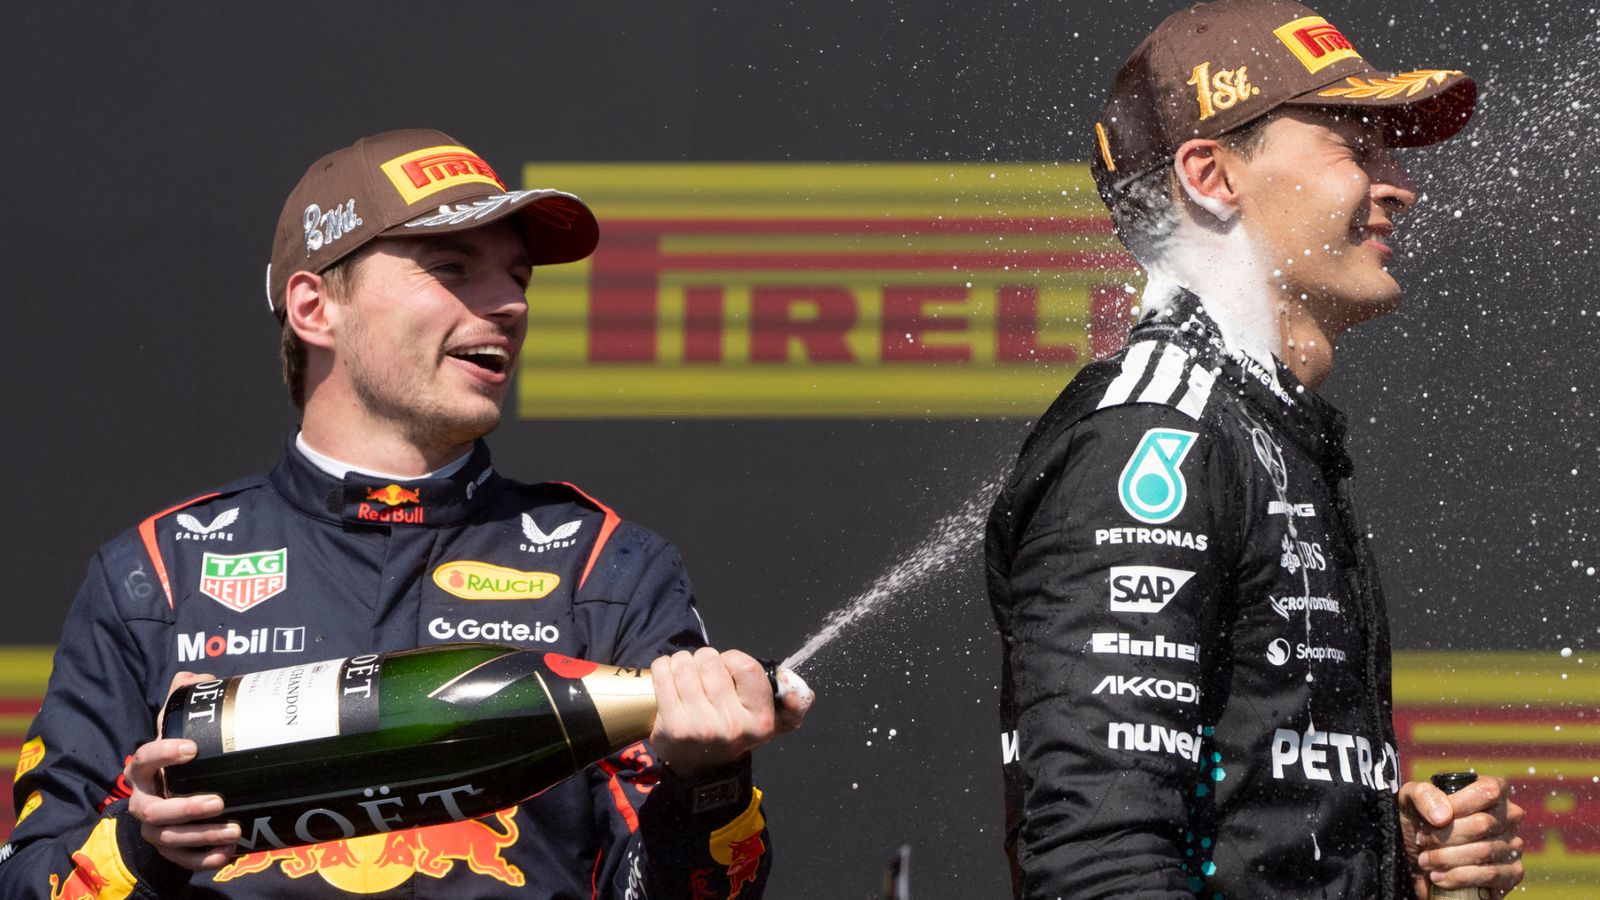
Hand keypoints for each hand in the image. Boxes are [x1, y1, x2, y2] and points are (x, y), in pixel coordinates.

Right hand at [125, 672, 238, 870]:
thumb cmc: (178, 758)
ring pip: (169, 837)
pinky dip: (201, 860)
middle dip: (185, 807)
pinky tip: (225, 855)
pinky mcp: (169, 849)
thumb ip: (184, 701)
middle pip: (153, 810)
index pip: (142, 760)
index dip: (162, 754)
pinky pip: (180, 860)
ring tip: (235, 830)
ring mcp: (154, 828)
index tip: (191, 749)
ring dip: (201, 836)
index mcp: (144, 770)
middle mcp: (143, 801)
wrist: (166, 797)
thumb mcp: (178, 727)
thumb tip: (198, 677)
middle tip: (218, 801)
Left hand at [648, 648, 809, 777]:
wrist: (703, 770)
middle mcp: (733, 725)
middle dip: (704, 659)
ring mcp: (701, 727)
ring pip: (685, 665)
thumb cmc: (734, 732)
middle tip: (702, 671)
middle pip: (711, 662)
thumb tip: (799, 693)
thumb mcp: (772, 723)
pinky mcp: (674, 727)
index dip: (731, 659)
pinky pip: (664, 676)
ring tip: (684, 671)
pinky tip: (667, 672)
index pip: (746, 666)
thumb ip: (793, 705)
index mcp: (760, 720)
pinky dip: (663, 667)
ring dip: (682, 661)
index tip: (726, 667)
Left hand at [1400, 776, 1523, 897]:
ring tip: (1426, 861)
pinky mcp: (1513, 872)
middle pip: (1482, 824)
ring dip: (1448, 858)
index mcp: (1492, 790)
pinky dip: (1459, 877)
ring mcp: (1514, 844)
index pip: (1487, 791)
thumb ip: (1423, 795)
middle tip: (1422, 842)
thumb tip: (1442, 816)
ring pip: (1484, 851)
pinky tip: (1439, 878)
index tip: (1433, 820)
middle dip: (1445, 836)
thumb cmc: (1421, 819)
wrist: (1418, 853)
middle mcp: (1509, 816)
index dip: (1459, 805)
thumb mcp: (1412, 799)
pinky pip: (1490, 875)